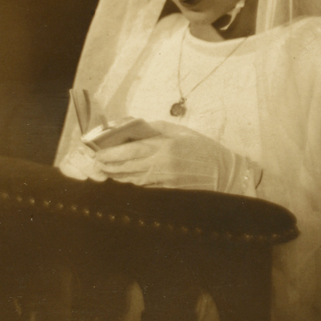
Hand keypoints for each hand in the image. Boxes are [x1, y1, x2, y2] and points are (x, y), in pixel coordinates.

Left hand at [96, 121, 241, 191]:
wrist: (224, 173)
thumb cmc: (202, 148)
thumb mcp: (178, 131)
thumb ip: (153, 129)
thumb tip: (129, 128)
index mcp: (164, 147)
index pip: (130, 150)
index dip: (111, 153)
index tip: (98, 152)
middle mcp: (161, 166)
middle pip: (126, 168)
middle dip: (108, 165)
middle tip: (96, 162)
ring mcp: (163, 182)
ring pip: (131, 180)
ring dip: (115, 175)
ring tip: (104, 170)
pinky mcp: (166, 192)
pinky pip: (142, 188)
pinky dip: (130, 183)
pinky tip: (122, 179)